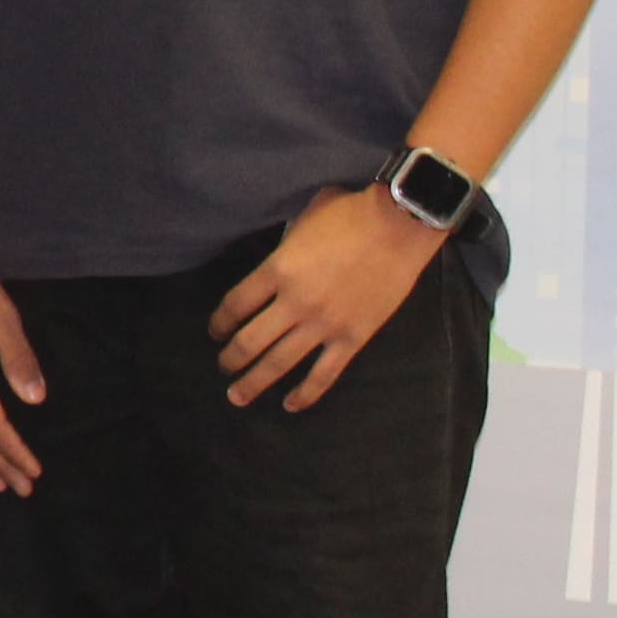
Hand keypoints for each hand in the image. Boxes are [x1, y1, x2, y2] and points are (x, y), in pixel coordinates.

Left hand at [208, 187, 437, 410]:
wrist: (401, 224)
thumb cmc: (352, 212)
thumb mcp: (303, 219)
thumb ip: (285, 245)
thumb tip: (278, 257)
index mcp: (277, 269)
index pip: (234, 305)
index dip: (219, 322)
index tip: (215, 332)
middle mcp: (294, 302)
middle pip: (249, 341)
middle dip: (230, 359)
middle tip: (223, 367)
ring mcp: (323, 324)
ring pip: (279, 363)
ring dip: (254, 382)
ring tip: (237, 395)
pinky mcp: (352, 338)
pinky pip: (323, 375)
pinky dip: (305, 394)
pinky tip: (290, 405)